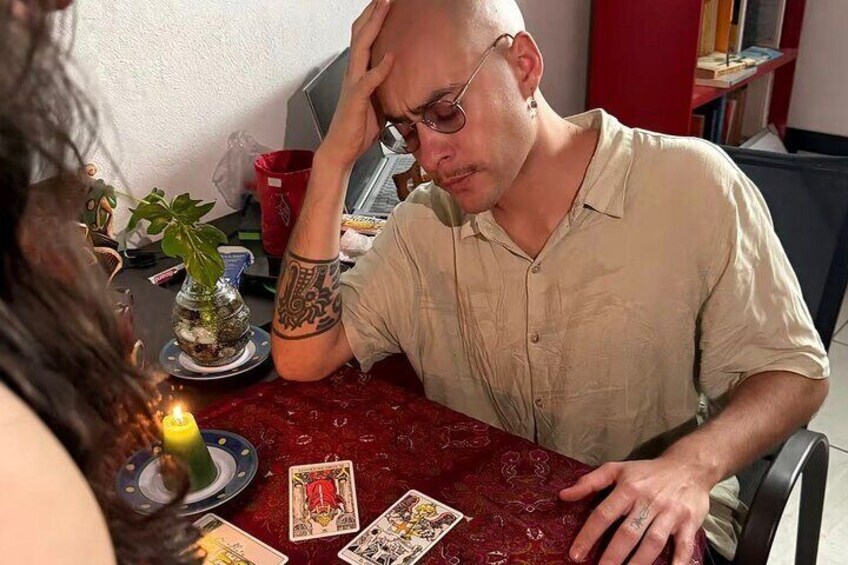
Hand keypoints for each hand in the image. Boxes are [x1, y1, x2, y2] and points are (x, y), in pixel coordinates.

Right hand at [320, 0, 394, 168]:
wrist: (341, 151)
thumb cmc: (357, 130)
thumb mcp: (378, 105)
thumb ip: (386, 89)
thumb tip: (402, 82)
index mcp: (358, 73)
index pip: (364, 38)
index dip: (374, 19)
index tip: (385, 3)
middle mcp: (352, 73)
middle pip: (360, 34)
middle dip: (373, 13)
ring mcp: (353, 85)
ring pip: (361, 48)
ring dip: (374, 26)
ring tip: (385, 7)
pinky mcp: (356, 100)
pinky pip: (368, 81)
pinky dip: (380, 68)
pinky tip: (390, 58)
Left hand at [559, 456, 710, 564]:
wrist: (689, 466)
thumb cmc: (647, 472)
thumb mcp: (617, 469)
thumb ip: (590, 482)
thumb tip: (563, 495)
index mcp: (628, 488)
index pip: (604, 514)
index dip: (588, 535)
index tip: (576, 554)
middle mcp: (648, 501)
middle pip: (628, 533)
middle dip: (612, 556)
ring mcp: (670, 513)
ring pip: (652, 542)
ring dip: (638, 563)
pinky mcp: (689, 523)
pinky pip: (684, 546)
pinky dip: (678, 562)